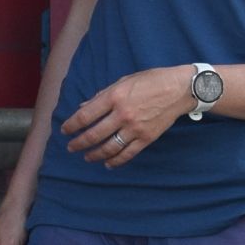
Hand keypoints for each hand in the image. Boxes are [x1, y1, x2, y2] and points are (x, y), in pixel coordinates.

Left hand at [60, 67, 194, 168]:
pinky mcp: (146, 138)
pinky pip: (127, 154)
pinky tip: (107, 164)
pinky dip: (115, 161)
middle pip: (94, 134)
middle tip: (71, 147)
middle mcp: (122, 114)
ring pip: (109, 147)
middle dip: (79, 143)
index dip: (72, 125)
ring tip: (86, 157)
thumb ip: (102, 95)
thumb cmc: (151, 80)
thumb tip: (83, 107)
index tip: (65, 130)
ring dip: (94, 154)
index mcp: (114, 96)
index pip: (86, 115)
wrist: (179, 89)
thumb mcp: (124, 81)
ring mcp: (135, 128)